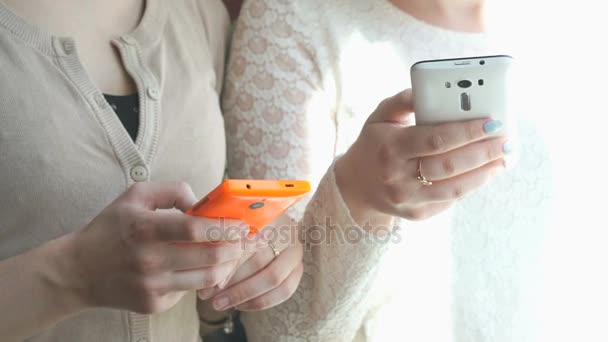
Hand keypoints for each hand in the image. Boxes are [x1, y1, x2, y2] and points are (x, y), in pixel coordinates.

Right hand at [59, 182, 248, 313]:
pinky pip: (188, 291)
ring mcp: (151, 286)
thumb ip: (172, 190)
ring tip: (229, 254)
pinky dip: (198, 279)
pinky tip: (195, 268)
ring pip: (206, 279)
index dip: (224, 227)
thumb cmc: (110, 227)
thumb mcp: (135, 195)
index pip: (195, 230)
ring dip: (225, 265)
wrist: (77, 271)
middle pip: (209, 257)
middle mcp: (148, 260)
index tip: (241, 224)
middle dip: (235, 248)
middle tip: (244, 240)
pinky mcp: (152, 304)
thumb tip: (201, 204)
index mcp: (143, 228)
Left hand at [198, 222, 303, 310]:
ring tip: (221, 303)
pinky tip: (241, 305)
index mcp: (267, 213)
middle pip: (260, 259)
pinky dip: (262, 301)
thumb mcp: (225, 233)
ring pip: (274, 277)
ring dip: (245, 294)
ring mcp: (295, 249)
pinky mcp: (298, 268)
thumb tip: (212, 283)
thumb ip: (220, 248)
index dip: (228, 261)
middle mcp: (286, 229)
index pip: (248, 239)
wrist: (261, 233)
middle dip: (232, 280)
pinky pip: (285, 290)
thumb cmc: (232, 234)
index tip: (208, 277)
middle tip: (211, 296)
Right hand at [336, 89, 509, 222]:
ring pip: (455, 188)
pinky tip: (486, 171)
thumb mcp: (380, 117)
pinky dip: (472, 185)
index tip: (492, 122)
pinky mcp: (417, 213)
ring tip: (504, 157)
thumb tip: (430, 88)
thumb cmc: (375, 144)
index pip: (436, 139)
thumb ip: (403, 100)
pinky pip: (451, 200)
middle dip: (484, 152)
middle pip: (450, 165)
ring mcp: (408, 199)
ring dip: (485, 172)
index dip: (467, 131)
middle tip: (507, 140)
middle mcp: (397, 177)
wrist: (356, 185)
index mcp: (391, 148)